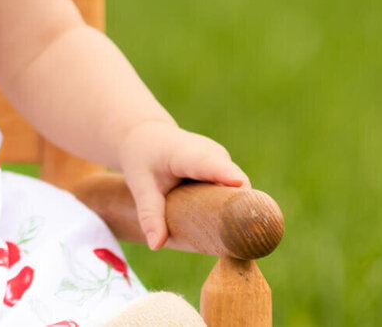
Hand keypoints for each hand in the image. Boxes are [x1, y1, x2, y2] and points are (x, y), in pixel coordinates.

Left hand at [118, 119, 247, 249]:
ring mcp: (222, 159)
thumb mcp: (140, 185)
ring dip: (238, 212)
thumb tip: (155, 246)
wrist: (146, 136)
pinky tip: (231, 231)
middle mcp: (212, 153)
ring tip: (235, 243)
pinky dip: (234, 207)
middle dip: (241, 209)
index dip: (226, 175)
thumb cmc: (143, 158)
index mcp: (187, 153)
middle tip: (240, 243)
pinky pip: (236, 189)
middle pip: (235, 183)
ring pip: (240, 188)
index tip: (240, 185)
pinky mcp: (226, 167)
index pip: (210, 164)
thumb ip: (149, 214)